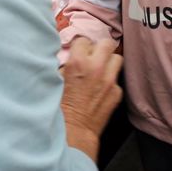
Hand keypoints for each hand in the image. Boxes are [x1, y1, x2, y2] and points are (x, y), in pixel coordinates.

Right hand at [61, 37, 122, 160]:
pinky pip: (116, 79)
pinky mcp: (117, 93)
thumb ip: (65, 64)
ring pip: (117, 58)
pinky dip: (110, 81)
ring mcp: (110, 81)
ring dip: (108, 61)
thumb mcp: (54, 80)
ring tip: (99, 69)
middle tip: (92, 56)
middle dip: (99, 48)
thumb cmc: (59, 107)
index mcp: (78, 62)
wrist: (74, 130)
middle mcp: (97, 68)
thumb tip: (69, 57)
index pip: (83, 40)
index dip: (79, 46)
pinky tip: (100, 89)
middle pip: (107, 43)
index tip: (77, 53)